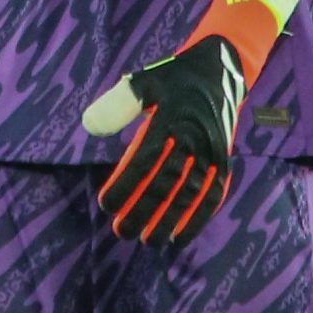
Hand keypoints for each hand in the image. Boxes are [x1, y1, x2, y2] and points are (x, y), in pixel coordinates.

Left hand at [81, 37, 244, 244]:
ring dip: (170, 221)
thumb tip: (89, 125)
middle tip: (122, 232)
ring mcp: (211, 153)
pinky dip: (199, 219)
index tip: (106, 205)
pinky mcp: (223, 162)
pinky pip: (213, 195)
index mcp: (171, 119)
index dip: (125, 185)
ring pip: (190, 194)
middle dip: (144, 210)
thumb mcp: (144, 82)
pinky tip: (180, 237)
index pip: (144, 159)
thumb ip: (118, 103)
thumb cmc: (174, 81)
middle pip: (167, 182)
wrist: (220, 71)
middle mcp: (193, 139)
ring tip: (149, 241)